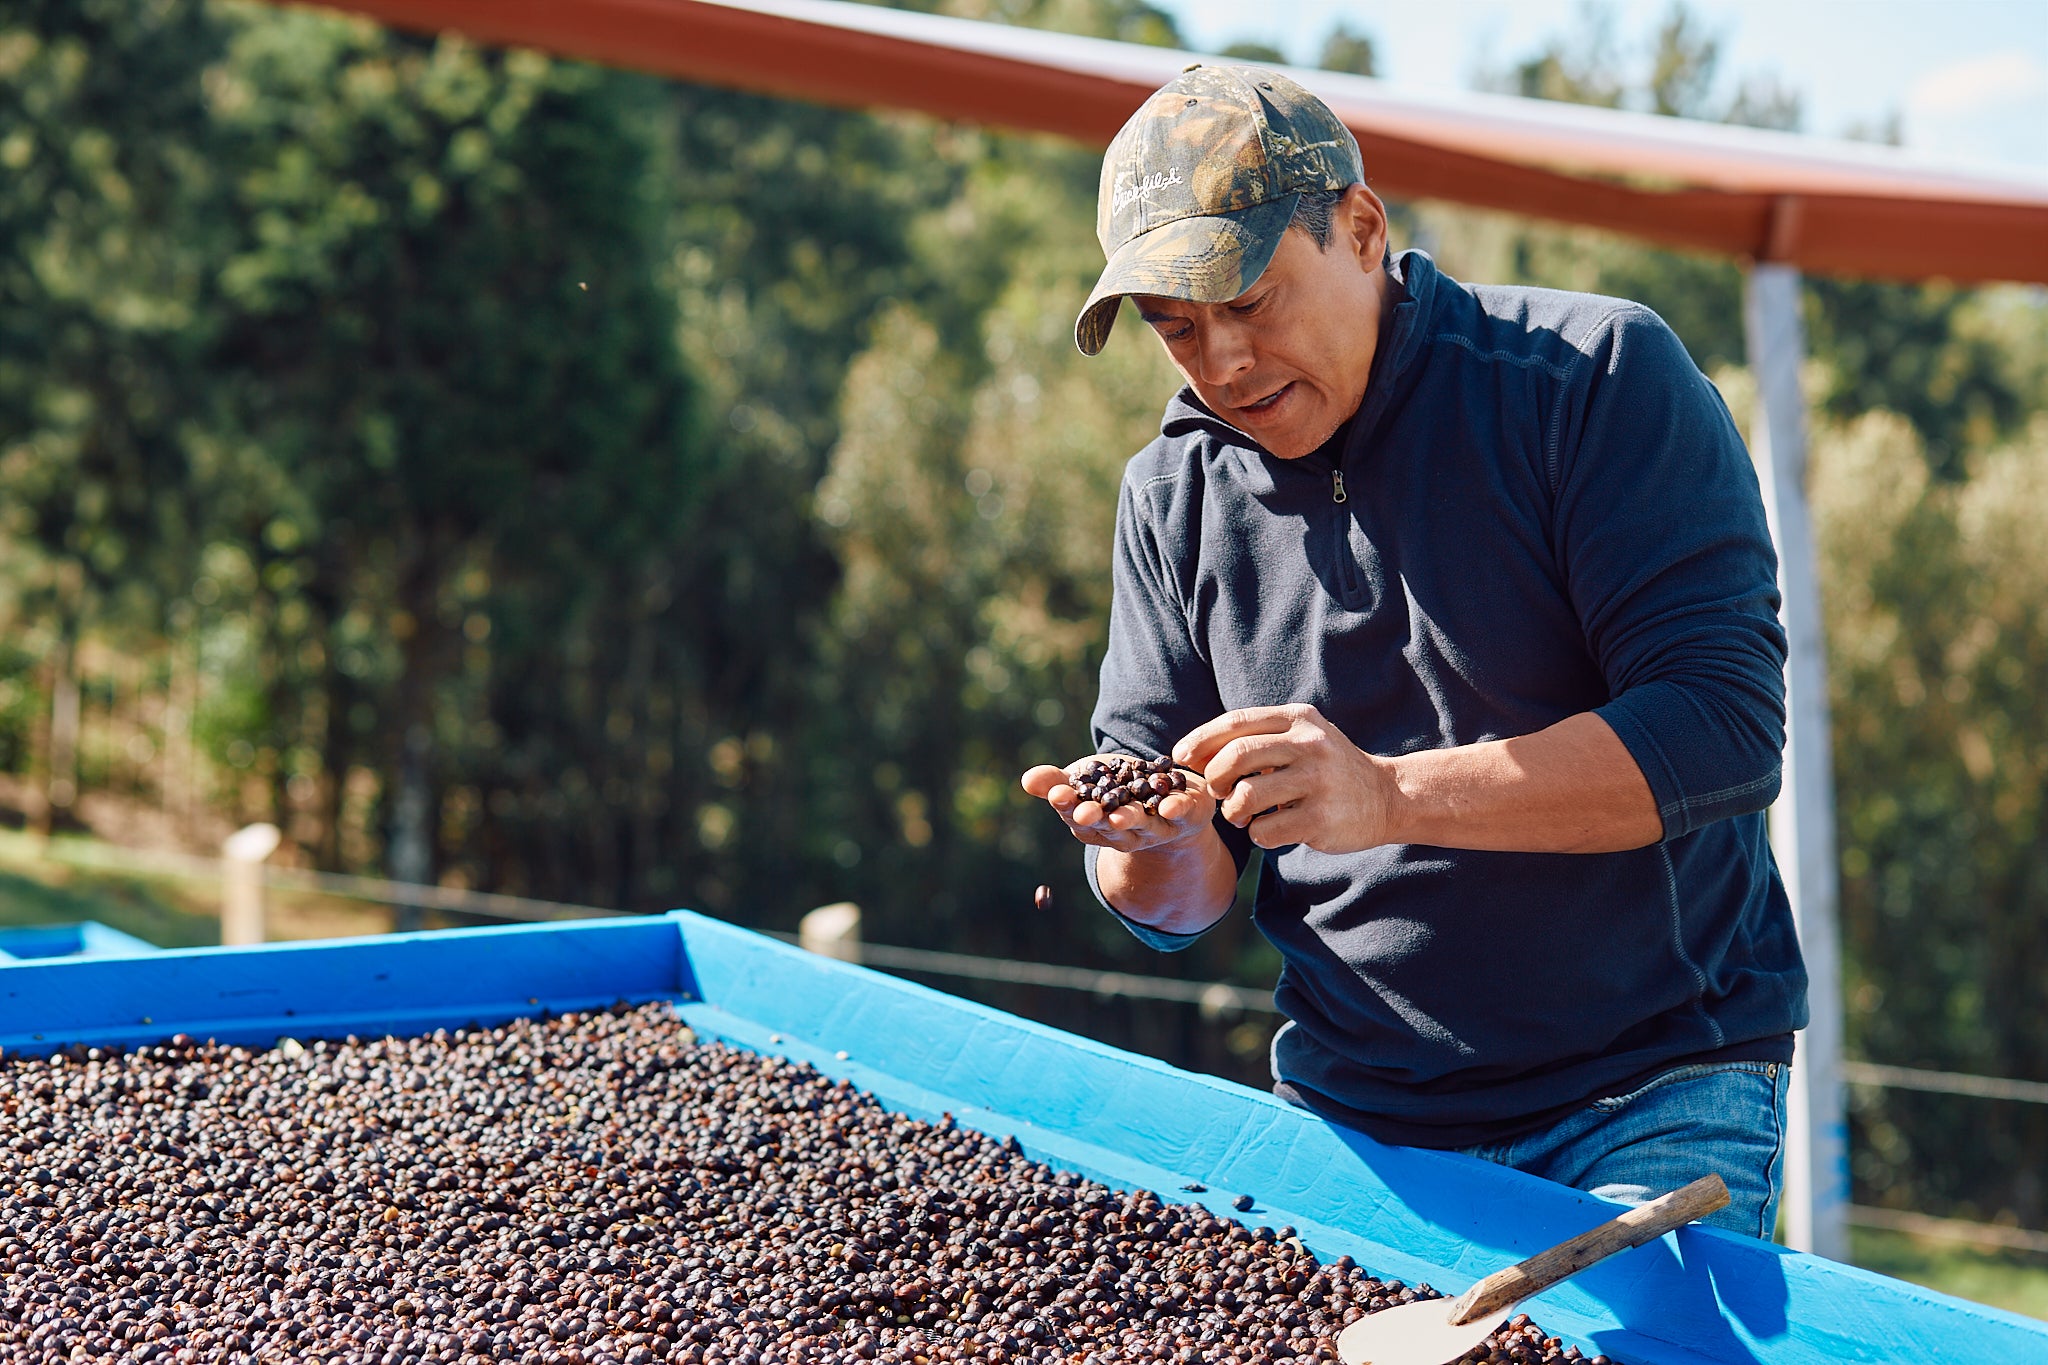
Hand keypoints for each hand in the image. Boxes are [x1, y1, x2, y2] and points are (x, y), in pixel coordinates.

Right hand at [1020, 753, 1216, 853]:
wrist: (1172, 799)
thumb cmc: (1118, 788)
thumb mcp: (1085, 780)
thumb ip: (1056, 782)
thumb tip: (1027, 779)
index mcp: (1095, 824)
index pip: (1077, 815)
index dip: (1067, 805)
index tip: (1058, 794)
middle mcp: (1123, 832)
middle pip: (1106, 825)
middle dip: (1095, 818)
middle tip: (1084, 812)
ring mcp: (1155, 828)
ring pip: (1141, 825)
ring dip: (1130, 820)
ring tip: (1121, 816)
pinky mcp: (1185, 816)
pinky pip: (1180, 814)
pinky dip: (1175, 809)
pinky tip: (1170, 804)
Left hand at [1173, 703, 1397, 852]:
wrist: (1387, 796)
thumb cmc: (1328, 767)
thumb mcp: (1302, 737)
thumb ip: (1258, 738)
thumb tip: (1195, 752)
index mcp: (1298, 719)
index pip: (1236, 722)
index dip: (1201, 740)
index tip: (1182, 757)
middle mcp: (1309, 745)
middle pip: (1236, 756)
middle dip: (1214, 777)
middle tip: (1216, 791)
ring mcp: (1317, 782)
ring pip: (1247, 796)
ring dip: (1232, 811)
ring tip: (1239, 815)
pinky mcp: (1321, 819)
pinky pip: (1267, 830)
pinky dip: (1256, 834)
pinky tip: (1266, 830)